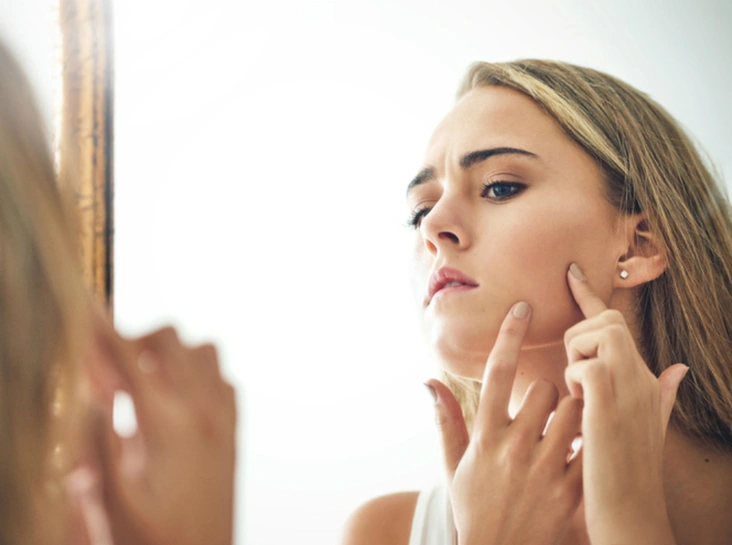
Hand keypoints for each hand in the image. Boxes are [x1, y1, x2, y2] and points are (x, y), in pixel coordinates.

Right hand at [87, 311, 237, 544]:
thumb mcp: (115, 501)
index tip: (87, 313)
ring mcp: (223, 418)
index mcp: (168, 424)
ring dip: (173, 353)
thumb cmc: (155, 541)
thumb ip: (100, 444)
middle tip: (112, 365)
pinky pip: (223, 380)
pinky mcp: (233, 431)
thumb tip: (93, 396)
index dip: (104, 331)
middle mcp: (203, 411)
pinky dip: (200, 375)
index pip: (131, 358)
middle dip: (137, 338)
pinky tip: (176, 400)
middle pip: (173, 339)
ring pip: (205, 352)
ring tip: (144, 380)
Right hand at [427, 302, 582, 544]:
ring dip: (574, 412)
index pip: (496, 373)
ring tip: (568, 428)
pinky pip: (589, 446)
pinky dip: (590, 441)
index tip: (522, 306)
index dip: (509, 334)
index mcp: (484, 436)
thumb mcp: (454, 465)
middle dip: (550, 391)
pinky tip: (586, 449)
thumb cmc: (474, 507)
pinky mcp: (570, 489)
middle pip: (543, 389)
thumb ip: (445, 420)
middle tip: (549, 408)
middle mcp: (513, 446)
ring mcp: (544, 468)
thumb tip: (429, 381)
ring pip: (573, 411)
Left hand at [564, 263, 685, 543]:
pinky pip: (582, 366)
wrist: (629, 512)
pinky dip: (573, 384)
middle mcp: (640, 375)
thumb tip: (680, 368)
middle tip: (578, 379)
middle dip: (582, 337)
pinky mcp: (608, 399)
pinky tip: (582, 413)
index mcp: (642, 378)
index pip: (615, 326)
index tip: (570, 272)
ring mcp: (628, 385)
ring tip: (581, 400)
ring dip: (576, 362)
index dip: (590, 296)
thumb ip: (662, 395)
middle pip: (607, 320)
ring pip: (595, 334)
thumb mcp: (646, 429)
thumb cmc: (626, 472)